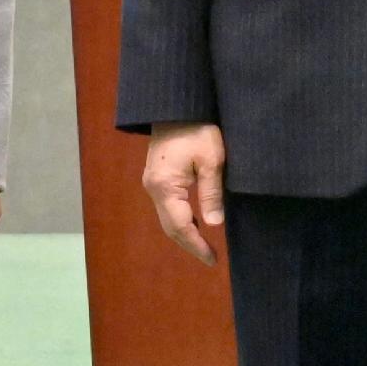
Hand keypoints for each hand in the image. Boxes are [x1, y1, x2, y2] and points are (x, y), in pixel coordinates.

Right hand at [141, 124, 226, 265]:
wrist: (176, 106)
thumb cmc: (197, 129)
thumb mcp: (211, 160)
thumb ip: (211, 193)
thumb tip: (214, 225)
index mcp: (165, 187)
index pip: (181, 226)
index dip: (197, 245)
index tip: (213, 259)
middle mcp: (153, 188)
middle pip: (170, 226)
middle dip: (190, 243)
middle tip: (210, 257)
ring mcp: (152, 182)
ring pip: (167, 217)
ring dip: (185, 232)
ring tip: (205, 244)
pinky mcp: (156, 176)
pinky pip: (167, 206)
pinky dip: (180, 218)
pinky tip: (195, 221)